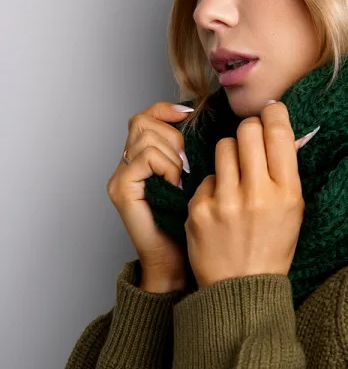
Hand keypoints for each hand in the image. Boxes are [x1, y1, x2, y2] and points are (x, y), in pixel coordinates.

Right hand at [106, 101, 193, 290]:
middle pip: (143, 121)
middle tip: (187, 161)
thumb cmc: (189, 220)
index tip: (187, 114)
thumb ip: (190, 148)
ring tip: (181, 177)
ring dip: (172, 154)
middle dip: (173, 135)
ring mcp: (121, 176)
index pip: (145, 116)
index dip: (165, 109)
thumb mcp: (194, 174)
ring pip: (145, 137)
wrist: (177, 259)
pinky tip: (175, 184)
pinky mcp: (121, 189)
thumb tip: (206, 120)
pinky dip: (165, 166)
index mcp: (142, 156)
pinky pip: (144, 157)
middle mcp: (126, 163)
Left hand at [184, 100, 318, 287]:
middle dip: (249, 129)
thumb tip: (277, 128)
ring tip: (234, 173)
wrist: (242, 289)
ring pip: (223, 146)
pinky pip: (206, 176)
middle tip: (250, 140)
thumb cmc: (272, 245)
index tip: (270, 111)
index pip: (278, 131)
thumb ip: (286, 169)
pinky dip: (214, 185)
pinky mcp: (199, 210)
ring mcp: (225, 201)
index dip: (273, 112)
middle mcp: (257, 193)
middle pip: (247, 130)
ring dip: (230, 153)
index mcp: (287, 192)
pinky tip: (220, 203)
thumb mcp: (294, 208)